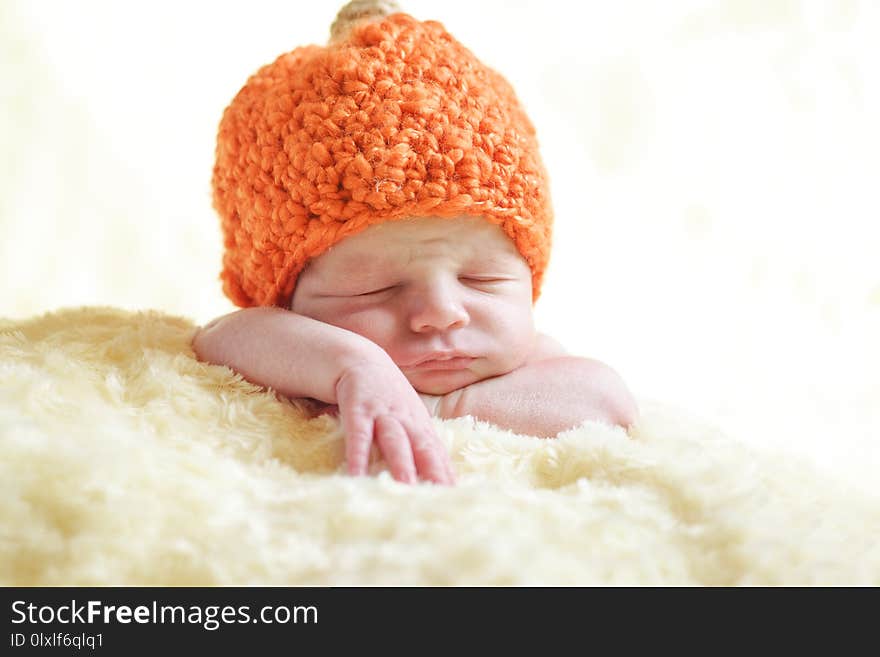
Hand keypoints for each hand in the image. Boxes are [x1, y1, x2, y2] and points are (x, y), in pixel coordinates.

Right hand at [334, 360, 455, 484]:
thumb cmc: (385, 392)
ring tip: (406, 487)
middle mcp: (406, 418)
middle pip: (423, 447)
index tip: (455, 495)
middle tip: (441, 496)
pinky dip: (358, 454)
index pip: (437, 451)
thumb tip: (434, 472)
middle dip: (433, 472)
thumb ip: (418, 439)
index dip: (446, 472)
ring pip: (395, 440)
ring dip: (401, 463)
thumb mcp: (407, 413)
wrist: (359, 357)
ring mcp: (382, 413)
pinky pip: (359, 435)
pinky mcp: (358, 409)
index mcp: (419, 422)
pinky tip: (356, 474)